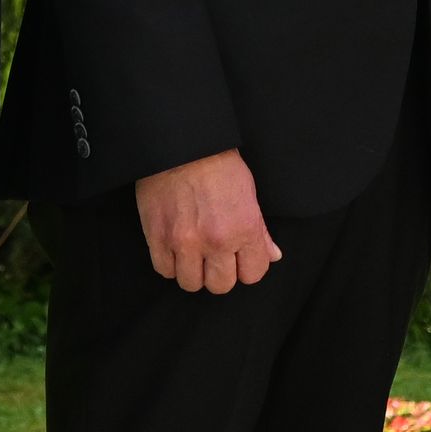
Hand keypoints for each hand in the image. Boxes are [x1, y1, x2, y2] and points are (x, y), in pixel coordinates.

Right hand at [135, 150, 279, 293]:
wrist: (182, 146)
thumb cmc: (219, 165)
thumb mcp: (249, 193)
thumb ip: (260, 231)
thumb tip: (273, 256)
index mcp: (244, 228)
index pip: (253, 274)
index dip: (248, 267)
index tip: (240, 257)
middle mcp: (216, 241)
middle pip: (221, 285)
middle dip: (221, 273)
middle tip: (216, 256)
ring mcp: (184, 242)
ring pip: (191, 283)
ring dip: (194, 271)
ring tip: (194, 253)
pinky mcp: (158, 239)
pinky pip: (164, 271)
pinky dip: (170, 264)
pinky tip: (176, 248)